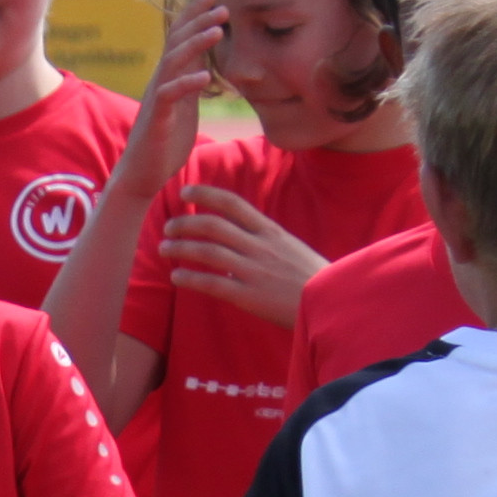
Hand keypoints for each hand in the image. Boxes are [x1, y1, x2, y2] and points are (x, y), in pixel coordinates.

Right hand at [115, 0, 224, 201]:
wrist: (142, 173)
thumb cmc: (165, 142)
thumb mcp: (185, 107)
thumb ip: (192, 84)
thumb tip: (204, 64)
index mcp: (169, 78)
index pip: (180, 38)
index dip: (194, 16)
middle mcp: (160, 82)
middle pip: (176, 41)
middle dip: (198, 21)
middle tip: (222, 5)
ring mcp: (157, 99)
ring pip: (173, 62)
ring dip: (195, 44)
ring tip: (218, 31)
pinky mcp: (157, 119)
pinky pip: (170, 96)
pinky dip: (187, 84)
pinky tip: (205, 76)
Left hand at [162, 186, 325, 326]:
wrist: (333, 305)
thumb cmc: (314, 281)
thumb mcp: (291, 251)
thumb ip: (264, 245)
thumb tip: (235, 253)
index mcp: (271, 232)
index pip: (233, 204)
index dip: (205, 194)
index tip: (185, 192)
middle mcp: (260, 247)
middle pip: (214, 226)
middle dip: (185, 223)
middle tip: (168, 227)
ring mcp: (254, 271)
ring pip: (208, 252)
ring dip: (181, 248)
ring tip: (163, 249)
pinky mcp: (250, 297)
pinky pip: (213, 283)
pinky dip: (191, 278)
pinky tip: (176, 277)